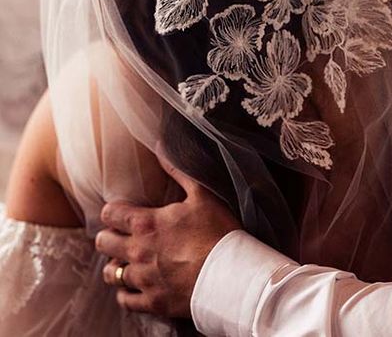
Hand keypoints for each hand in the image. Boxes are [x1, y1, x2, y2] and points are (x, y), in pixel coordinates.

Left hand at [95, 156, 240, 317]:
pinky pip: (125, 300)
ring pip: (110, 274)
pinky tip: (135, 286)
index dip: (113, 211)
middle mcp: (137, 252)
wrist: (230, 274)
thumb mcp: (202, 194)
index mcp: (146, 223)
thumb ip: (178, 171)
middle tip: (121, 236)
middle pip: (104, 243)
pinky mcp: (152, 301)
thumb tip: (160, 147)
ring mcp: (143, 279)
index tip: (121, 212)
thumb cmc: (218, 231)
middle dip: (109, 237)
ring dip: (116, 265)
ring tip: (127, 262)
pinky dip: (127, 292)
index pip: (110, 214)